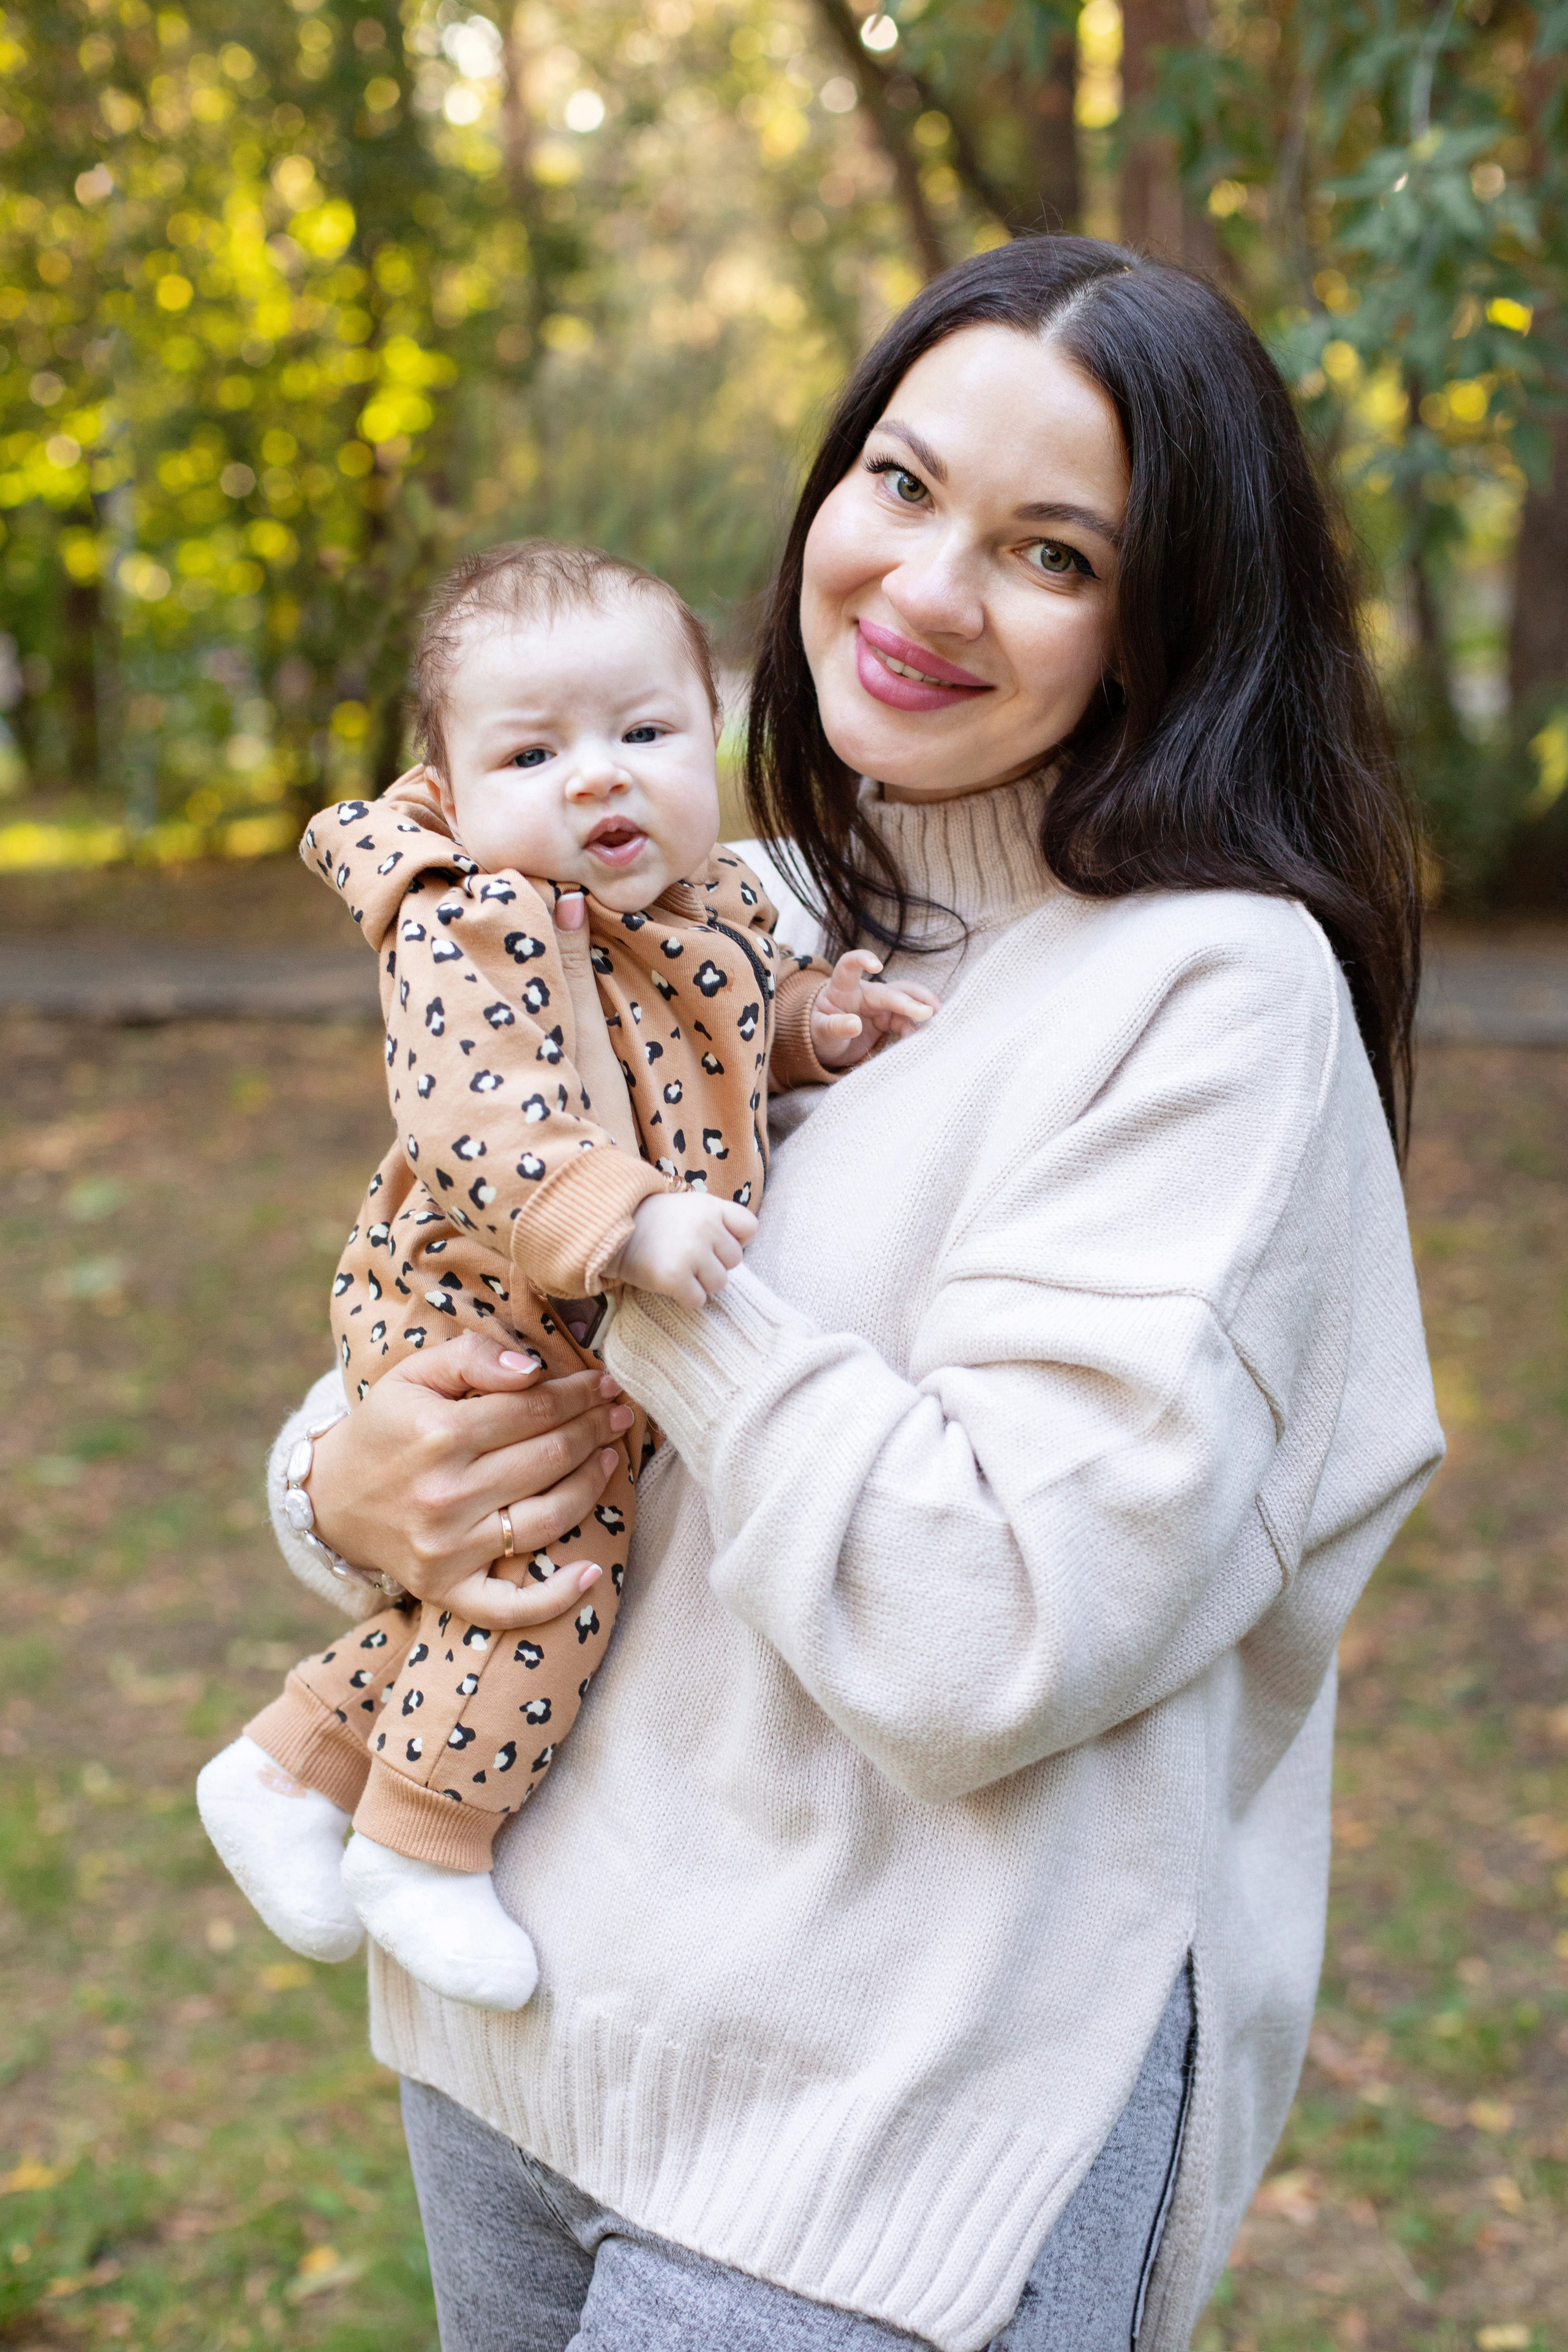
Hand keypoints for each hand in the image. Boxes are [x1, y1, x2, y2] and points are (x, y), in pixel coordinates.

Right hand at [306, 1332, 633, 1628]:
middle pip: (547, 1458)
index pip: (533, 1410)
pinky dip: (557, 1596)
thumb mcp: (414, 1376)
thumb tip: (534, 1370)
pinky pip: (510, 1606)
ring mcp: (448, 1548)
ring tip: (610, 1459)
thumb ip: (472, 1357)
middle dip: (593, 1430)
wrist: (332, 1499)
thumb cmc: (386, 1429)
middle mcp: (445, 1494)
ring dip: (591, 1486)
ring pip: (547, 1518)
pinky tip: (593, 1573)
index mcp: (438, 1433)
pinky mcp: (447, 1589)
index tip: (604, 1384)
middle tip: (619, 1414)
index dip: (578, 1394)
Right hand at [605, 1192, 757, 1308]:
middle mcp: (705, 1228)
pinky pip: (698, 1300)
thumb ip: (719, 1220)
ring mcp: (690, 1253)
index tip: (713, 1240)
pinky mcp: (674, 1278)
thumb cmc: (657, 1221)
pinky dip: (687, 1297)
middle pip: (735, 1260)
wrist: (613, 1230)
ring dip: (702, 1282)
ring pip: (719, 1284)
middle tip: (688, 1255)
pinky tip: (671, 1283)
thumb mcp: (692, 1205)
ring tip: (679, 1268)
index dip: (735, 1238)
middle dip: (715, 1262)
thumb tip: (741, 1246)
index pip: (749, 1228)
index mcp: (711, 1207)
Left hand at [809, 951, 939, 1069]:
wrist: (830, 1045)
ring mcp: (880, 1005)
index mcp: (842, 989)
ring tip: (939, 1020)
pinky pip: (907, 1020)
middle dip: (908, 1001)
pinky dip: (917, 1028)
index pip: (849, 966)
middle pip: (889, 991)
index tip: (878, 967)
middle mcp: (865, 993)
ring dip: (922, 1008)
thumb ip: (835, 1027)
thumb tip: (855, 1025)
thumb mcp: (821, 1032)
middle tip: (929, 1013)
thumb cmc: (821, 1032)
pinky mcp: (890, 1018)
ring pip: (905, 1000)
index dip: (862, 959)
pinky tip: (926, 1037)